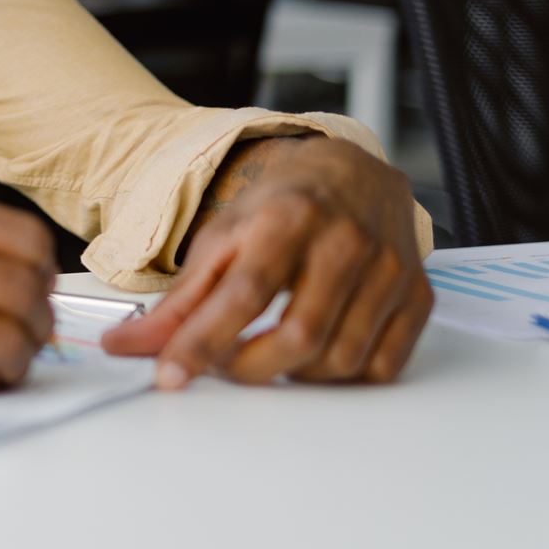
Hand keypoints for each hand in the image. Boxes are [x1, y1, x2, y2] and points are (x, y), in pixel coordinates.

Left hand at [101, 136, 430, 387]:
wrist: (352, 173)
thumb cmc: (281, 207)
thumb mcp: (221, 237)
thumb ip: (180, 297)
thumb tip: (130, 345)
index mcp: (287, 219)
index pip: (242, 294)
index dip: (203, 341)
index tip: (169, 375)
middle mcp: (344, 241)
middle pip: (298, 334)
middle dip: (249, 367)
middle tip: (223, 366)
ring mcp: (389, 270)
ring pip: (341, 358)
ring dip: (293, 373)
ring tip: (267, 354)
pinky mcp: (417, 295)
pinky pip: (382, 364)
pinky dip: (342, 375)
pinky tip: (316, 355)